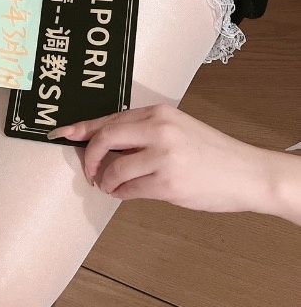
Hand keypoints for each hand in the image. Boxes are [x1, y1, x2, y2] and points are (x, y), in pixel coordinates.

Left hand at [47, 103, 265, 213]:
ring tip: (108, 185)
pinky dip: (121, 193)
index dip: (81, 128)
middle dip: (88, 157)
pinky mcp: (167, 184)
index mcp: (158, 113)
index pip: (109, 118)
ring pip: (114, 169)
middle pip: (104, 139)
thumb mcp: (177, 128)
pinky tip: (124, 193)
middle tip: (88, 171)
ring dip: (105, 180)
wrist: (246, 172)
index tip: (61, 134)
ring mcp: (162, 157)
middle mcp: (158, 130)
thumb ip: (144, 131)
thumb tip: (105, 142)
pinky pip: (129, 190)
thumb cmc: (211, 153)